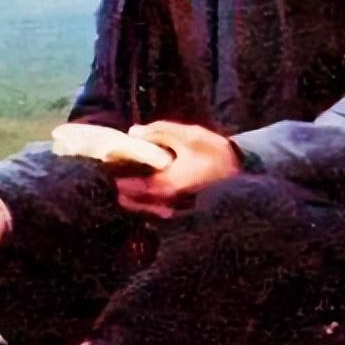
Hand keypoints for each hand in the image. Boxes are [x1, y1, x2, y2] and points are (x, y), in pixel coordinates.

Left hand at [114, 121, 239, 217]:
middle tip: (106, 173)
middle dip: (117, 189)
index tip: (102, 165)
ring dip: (129, 196)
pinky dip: (142, 201)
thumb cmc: (214, 152)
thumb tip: (132, 132)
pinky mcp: (179, 212)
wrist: (243, 172)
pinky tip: (137, 186)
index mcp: (166, 185)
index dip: (113, 176)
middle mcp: (167, 203)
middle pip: (131, 202)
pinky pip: (153, 209)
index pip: (129, 186)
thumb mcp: (188, 136)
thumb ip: (158, 132)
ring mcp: (173, 211)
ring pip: (141, 208)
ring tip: (118, 178)